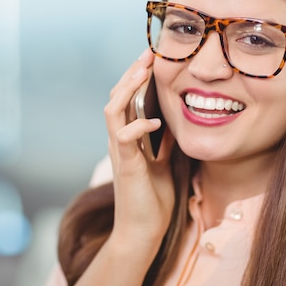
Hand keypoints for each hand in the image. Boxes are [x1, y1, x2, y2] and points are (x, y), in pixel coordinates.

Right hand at [103, 48, 174, 249]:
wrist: (143, 231)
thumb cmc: (153, 199)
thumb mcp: (164, 162)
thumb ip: (164, 141)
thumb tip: (173, 120)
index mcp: (128, 138)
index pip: (126, 99)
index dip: (136, 77)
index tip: (151, 58)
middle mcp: (119, 141)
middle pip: (116, 97)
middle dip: (131, 73)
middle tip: (147, 54)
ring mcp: (120, 153)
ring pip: (112, 111)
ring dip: (126, 90)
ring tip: (142, 72)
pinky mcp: (126, 167)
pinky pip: (124, 139)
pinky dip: (137, 127)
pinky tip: (154, 121)